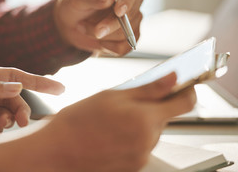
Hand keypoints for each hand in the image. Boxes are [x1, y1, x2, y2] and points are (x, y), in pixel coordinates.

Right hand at [0, 73, 195, 171]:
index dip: (185, 90)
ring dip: (139, 121)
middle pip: (164, 117)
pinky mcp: (133, 166)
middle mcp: (148, 141)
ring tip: (113, 119)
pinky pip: (140, 145)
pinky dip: (131, 136)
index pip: (185, 103)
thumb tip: (173, 78)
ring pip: (151, 131)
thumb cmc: (78, 121)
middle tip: (125, 101)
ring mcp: (140, 156)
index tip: (179, 84)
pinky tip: (111, 132)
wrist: (57, 150)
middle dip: (150, 106)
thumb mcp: (112, 95)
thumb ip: (148, 88)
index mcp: (145, 120)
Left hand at [53, 0, 142, 55]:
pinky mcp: (129, 37)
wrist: (70, 23)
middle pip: (131, 15)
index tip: (118, 12)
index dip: (126, 1)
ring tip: (84, 28)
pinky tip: (98, 42)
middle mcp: (131, 0)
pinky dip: (109, 47)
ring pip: (126, 33)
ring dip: (103, 36)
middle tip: (94, 30)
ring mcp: (133, 19)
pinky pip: (125, 47)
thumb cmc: (75, 4)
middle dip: (111, 25)